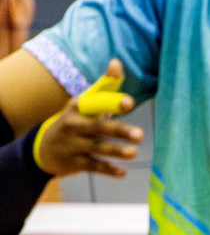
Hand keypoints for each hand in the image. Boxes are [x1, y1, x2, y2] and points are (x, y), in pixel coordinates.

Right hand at [33, 60, 141, 177]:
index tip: (129, 102)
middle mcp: (74, 125)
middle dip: (119, 131)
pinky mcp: (74, 163)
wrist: (43, 148)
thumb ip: (105, 85)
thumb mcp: (85, 102)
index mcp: (79, 107)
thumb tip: (116, 61)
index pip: (96, 103)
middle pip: (99, 127)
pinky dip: (108, 170)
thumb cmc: (75, 120)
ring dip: (116, 150)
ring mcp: (73, 145)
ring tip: (133, 153)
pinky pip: (93, 166)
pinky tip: (123, 173)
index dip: (112, 102)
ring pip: (97, 148)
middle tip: (140, 135)